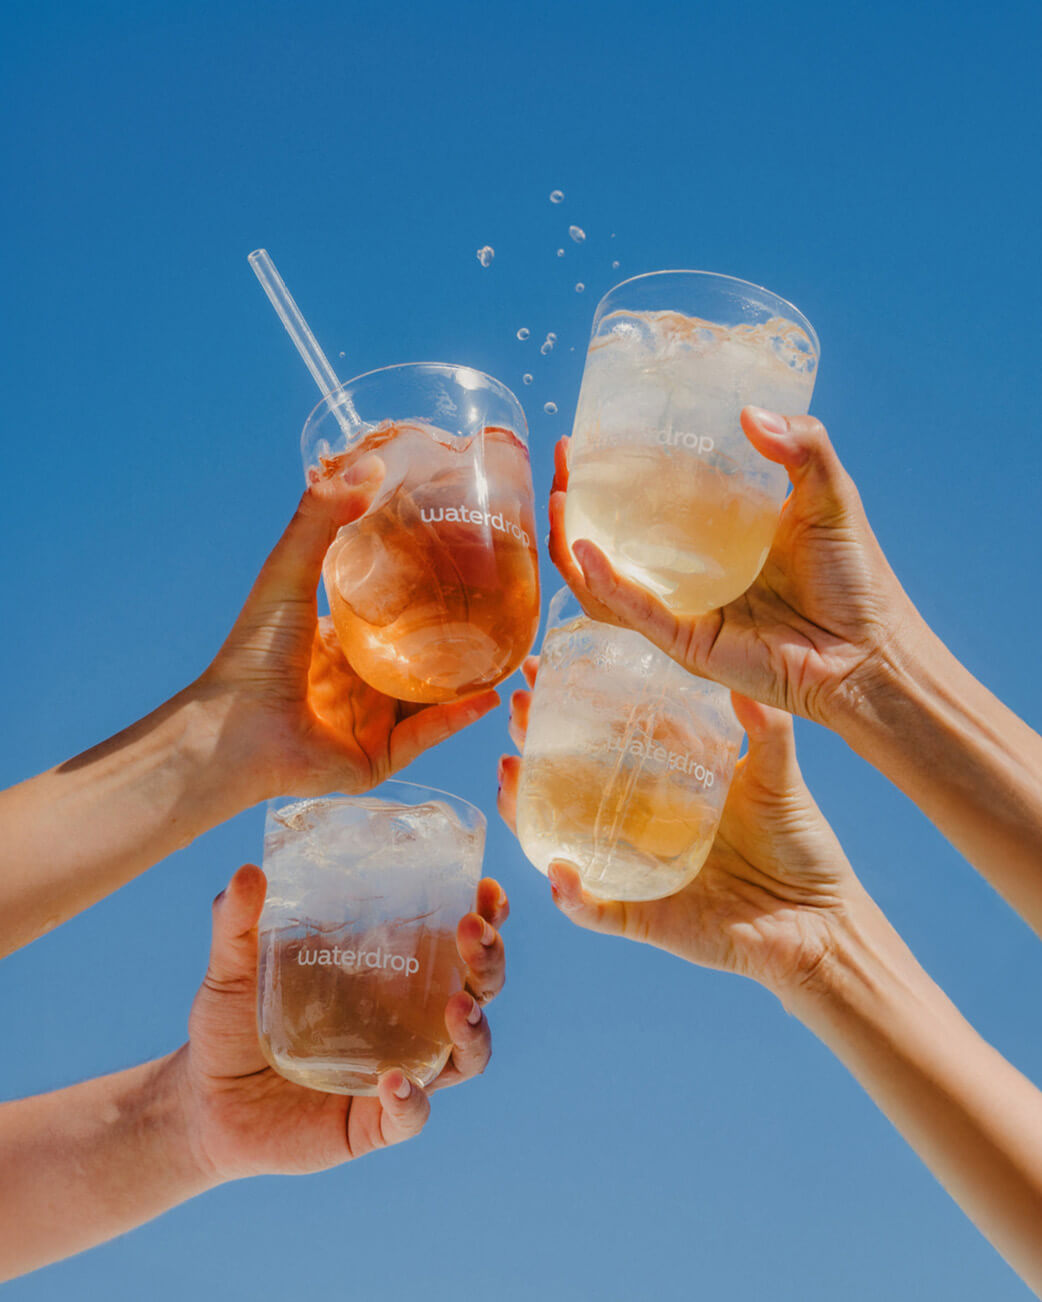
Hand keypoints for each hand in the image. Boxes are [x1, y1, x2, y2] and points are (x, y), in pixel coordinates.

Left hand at [171, 864, 507, 1182]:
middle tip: (473, 931)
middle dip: (489, 961)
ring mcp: (400, 1071)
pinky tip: (393, 1081)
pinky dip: (412, 1100)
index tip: (487, 888)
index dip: (486, 917)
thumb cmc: (231, 1024)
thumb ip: (237, 922)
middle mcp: (410, 1022)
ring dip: (474, 1030)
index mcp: (392, 975)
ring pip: (467, 1056)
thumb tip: (247, 872)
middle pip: (479, 991)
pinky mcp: (375, 1123)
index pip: (456, 942)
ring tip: (459, 1007)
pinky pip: (412, 1115)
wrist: (201, 1101)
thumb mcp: (231, 966)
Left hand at [192, 460, 498, 802]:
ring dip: (469, 678)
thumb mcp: (289, 573)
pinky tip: (489, 695)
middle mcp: (357, 682)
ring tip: (510, 652)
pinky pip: (426, 735)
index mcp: (338, 643)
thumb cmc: (253, 653)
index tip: (467, 563)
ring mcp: (370, 722)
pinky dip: (457, 718)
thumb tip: (370, 462)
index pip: (392, 613)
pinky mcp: (378, 758)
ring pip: (432, 698)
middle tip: (501, 606)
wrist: (234, 732)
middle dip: (459, 637)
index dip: (427, 591)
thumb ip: (321, 518)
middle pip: (419, 656)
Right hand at [499, 661, 866, 998]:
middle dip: (535, 743)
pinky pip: (595, 909)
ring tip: (508, 774)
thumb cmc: (801, 847)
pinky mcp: (642, 916)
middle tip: (517, 707)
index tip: (543, 667)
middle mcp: (641, 821)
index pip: (608, 734)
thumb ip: (766, 731)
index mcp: (667, 782)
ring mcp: (635, 867)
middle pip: (569, 778)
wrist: (820, 922)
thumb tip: (743, 679)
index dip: (572, 700)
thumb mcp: (780, 777)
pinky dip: (573, 896)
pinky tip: (558, 871)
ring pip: (563, 838)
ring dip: (526, 810)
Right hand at [549, 408, 916, 728]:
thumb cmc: (858, 581)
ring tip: (556, 504)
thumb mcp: (832, 496)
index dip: (617, 470)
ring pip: (607, 581)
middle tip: (562, 463)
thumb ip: (802, 448)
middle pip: (615, 538)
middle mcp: (693, 572)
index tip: (590, 439)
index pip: (653, 499)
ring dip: (572, 545)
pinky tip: (583, 551)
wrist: (870, 654)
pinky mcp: (686, 644)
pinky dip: (604, 584)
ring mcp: (684, 609)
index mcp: (720, 536)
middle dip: (579, 503)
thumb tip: (749, 414)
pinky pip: (632, 613)